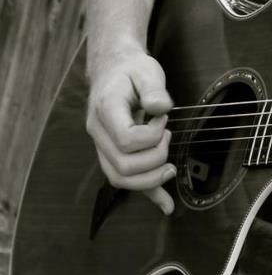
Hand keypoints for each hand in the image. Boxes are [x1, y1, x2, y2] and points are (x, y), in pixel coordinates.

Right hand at [85, 49, 174, 214]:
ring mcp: (102, 147)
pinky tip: (167, 204)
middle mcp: (99, 134)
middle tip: (168, 135)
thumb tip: (162, 107)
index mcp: (106, 110)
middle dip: (155, 157)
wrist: (113, 70)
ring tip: (170, 163)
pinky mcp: (112, 154)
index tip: (163, 118)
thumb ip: (154, 88)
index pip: (126, 140)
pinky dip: (148, 194)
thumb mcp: (146, 70)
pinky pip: (126, 180)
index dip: (151, 135)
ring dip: (151, 177)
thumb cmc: (131, 70)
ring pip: (119, 179)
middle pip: (123, 166)